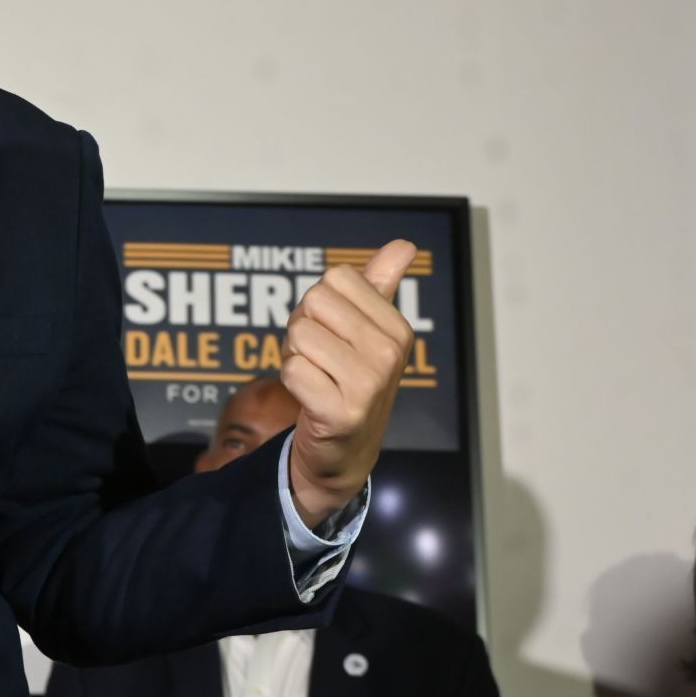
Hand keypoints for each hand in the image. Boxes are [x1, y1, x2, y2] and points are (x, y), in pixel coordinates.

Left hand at [281, 239, 417, 526]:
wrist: (343, 451)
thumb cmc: (348, 380)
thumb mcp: (369, 331)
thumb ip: (380, 284)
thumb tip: (403, 245)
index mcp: (397, 327)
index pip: (335, 278)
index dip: (320, 302)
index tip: (332, 332)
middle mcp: (390, 353)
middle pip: (313, 302)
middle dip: (303, 327)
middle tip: (320, 358)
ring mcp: (368, 384)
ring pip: (299, 335)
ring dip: (295, 356)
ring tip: (316, 377)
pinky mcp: (342, 412)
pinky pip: (292, 371)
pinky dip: (291, 382)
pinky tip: (311, 398)